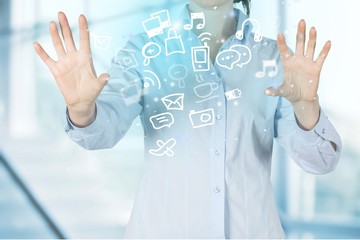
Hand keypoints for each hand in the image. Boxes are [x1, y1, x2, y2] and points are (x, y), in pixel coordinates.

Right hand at [33, 12, 108, 126]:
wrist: (81, 101)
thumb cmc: (91, 92)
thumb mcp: (98, 86)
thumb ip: (102, 80)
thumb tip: (107, 76)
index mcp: (85, 58)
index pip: (84, 40)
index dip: (83, 28)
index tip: (81, 16)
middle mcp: (74, 57)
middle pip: (69, 38)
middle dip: (65, 26)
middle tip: (61, 13)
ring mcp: (65, 63)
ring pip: (58, 45)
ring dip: (55, 35)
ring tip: (52, 23)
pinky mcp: (56, 70)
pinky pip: (47, 59)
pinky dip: (41, 53)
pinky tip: (36, 44)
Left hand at [265, 19, 330, 129]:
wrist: (302, 98)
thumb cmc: (290, 92)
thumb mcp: (282, 91)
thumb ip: (275, 91)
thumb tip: (266, 92)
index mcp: (288, 64)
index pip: (284, 51)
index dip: (282, 43)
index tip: (280, 34)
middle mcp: (298, 60)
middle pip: (299, 44)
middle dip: (300, 33)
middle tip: (301, 22)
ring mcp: (307, 63)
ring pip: (310, 47)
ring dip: (312, 38)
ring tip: (312, 29)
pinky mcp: (316, 68)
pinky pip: (321, 58)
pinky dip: (324, 50)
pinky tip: (327, 42)